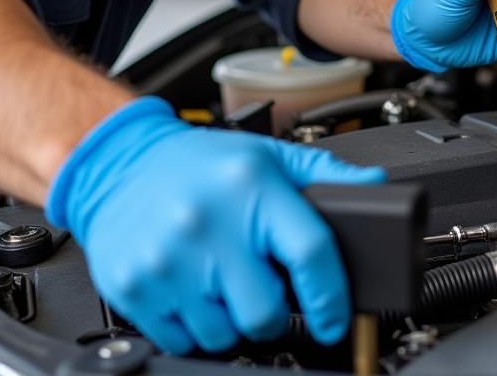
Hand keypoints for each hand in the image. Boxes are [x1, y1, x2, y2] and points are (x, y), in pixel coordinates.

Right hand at [46, 98, 386, 354]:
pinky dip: (196, 325)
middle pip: (267, 312)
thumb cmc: (200, 162)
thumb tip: (376, 187)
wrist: (120, 162)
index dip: (332, 297)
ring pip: (226, 334)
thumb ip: (326, 174)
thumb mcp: (268, 156)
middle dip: (273, 309)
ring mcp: (169, 259)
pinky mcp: (136, 286)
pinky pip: (184, 340)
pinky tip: (192, 288)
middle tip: (261, 284)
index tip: (334, 316)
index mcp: (250, 186)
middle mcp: (208, 223)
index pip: (311, 254)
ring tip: (223, 280)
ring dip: (232, 319)